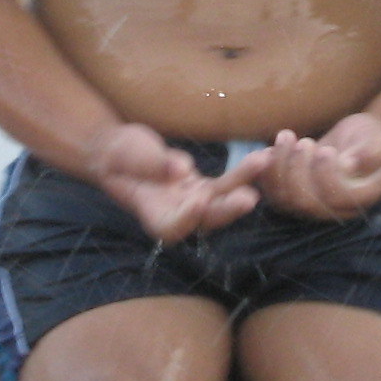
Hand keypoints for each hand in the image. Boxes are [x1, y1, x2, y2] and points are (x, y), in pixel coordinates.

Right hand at [86, 121, 272, 241]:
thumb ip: (153, 163)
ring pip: (220, 199)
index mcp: (152, 214)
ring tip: (262, 161)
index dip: (186, 219)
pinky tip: (262, 156)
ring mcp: (191, 202)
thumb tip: (183, 169)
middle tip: (249, 197)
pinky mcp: (202, 188)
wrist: (119, 152)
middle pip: (205, 219)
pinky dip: (242, 172)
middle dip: (228, 209)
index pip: (171, 228)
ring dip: (241, 182)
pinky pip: (226, 184)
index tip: (199, 199)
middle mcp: (176, 213)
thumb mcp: (127, 154)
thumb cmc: (117, 155)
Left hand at [256, 113, 380, 220]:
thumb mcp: (380, 139)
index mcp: (362, 196)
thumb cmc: (373, 137)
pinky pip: (271, 191)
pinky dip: (265, 169)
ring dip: (278, 167)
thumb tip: (351, 164)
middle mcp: (335, 208)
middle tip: (305, 142)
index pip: (339, 198)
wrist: (359, 140)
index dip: (327, 177)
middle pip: (306, 203)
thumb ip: (372, 151)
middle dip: (298, 171)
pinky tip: (271, 145)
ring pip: (284, 199)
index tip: (326, 149)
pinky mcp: (293, 195)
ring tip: (287, 136)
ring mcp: (312, 205)